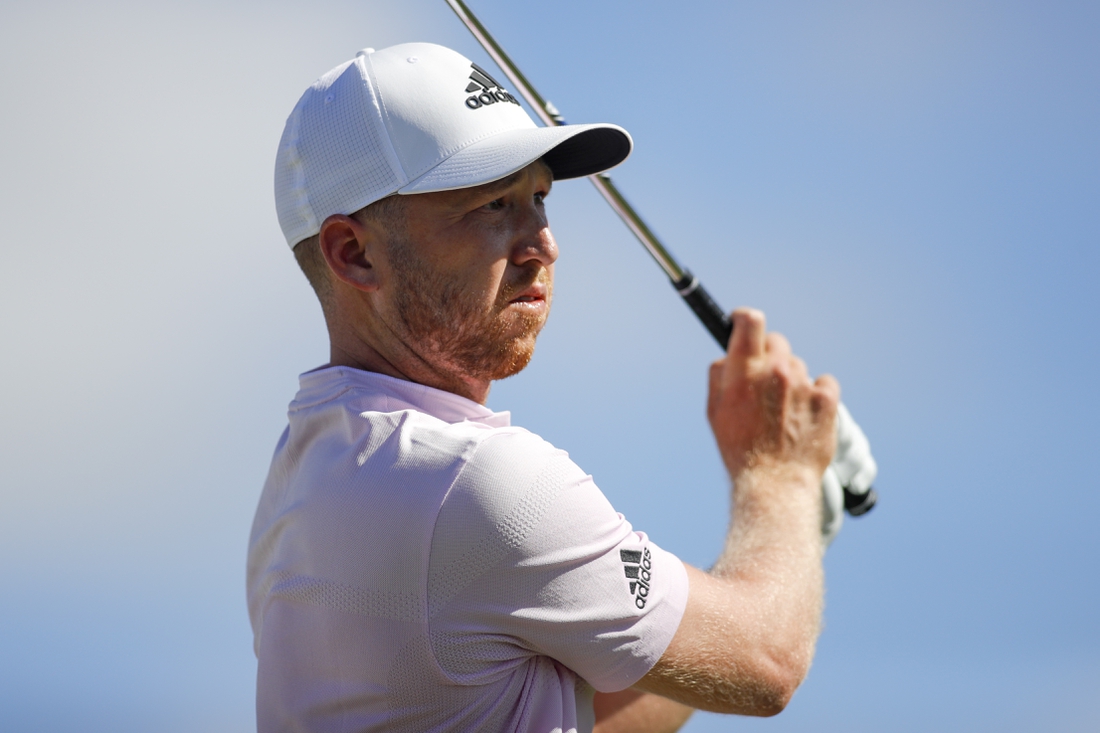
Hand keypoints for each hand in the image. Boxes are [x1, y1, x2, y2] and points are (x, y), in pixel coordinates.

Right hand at [707, 308, 838, 488]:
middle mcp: (775, 371)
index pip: (750, 321)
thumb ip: (719, 377)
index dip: (744, 318)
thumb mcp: (714, 412)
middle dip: (769, 356)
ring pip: (798, 365)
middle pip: (776, 341)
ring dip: (791, 379)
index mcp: (744, 371)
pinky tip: (805, 413)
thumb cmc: (739, 449)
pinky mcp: (826, 399)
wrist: (774, 481)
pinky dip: (816, 393)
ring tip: (784, 410)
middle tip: (765, 380)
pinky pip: (824, 381)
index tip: (743, 322)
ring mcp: (803, 384)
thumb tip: (726, 356)